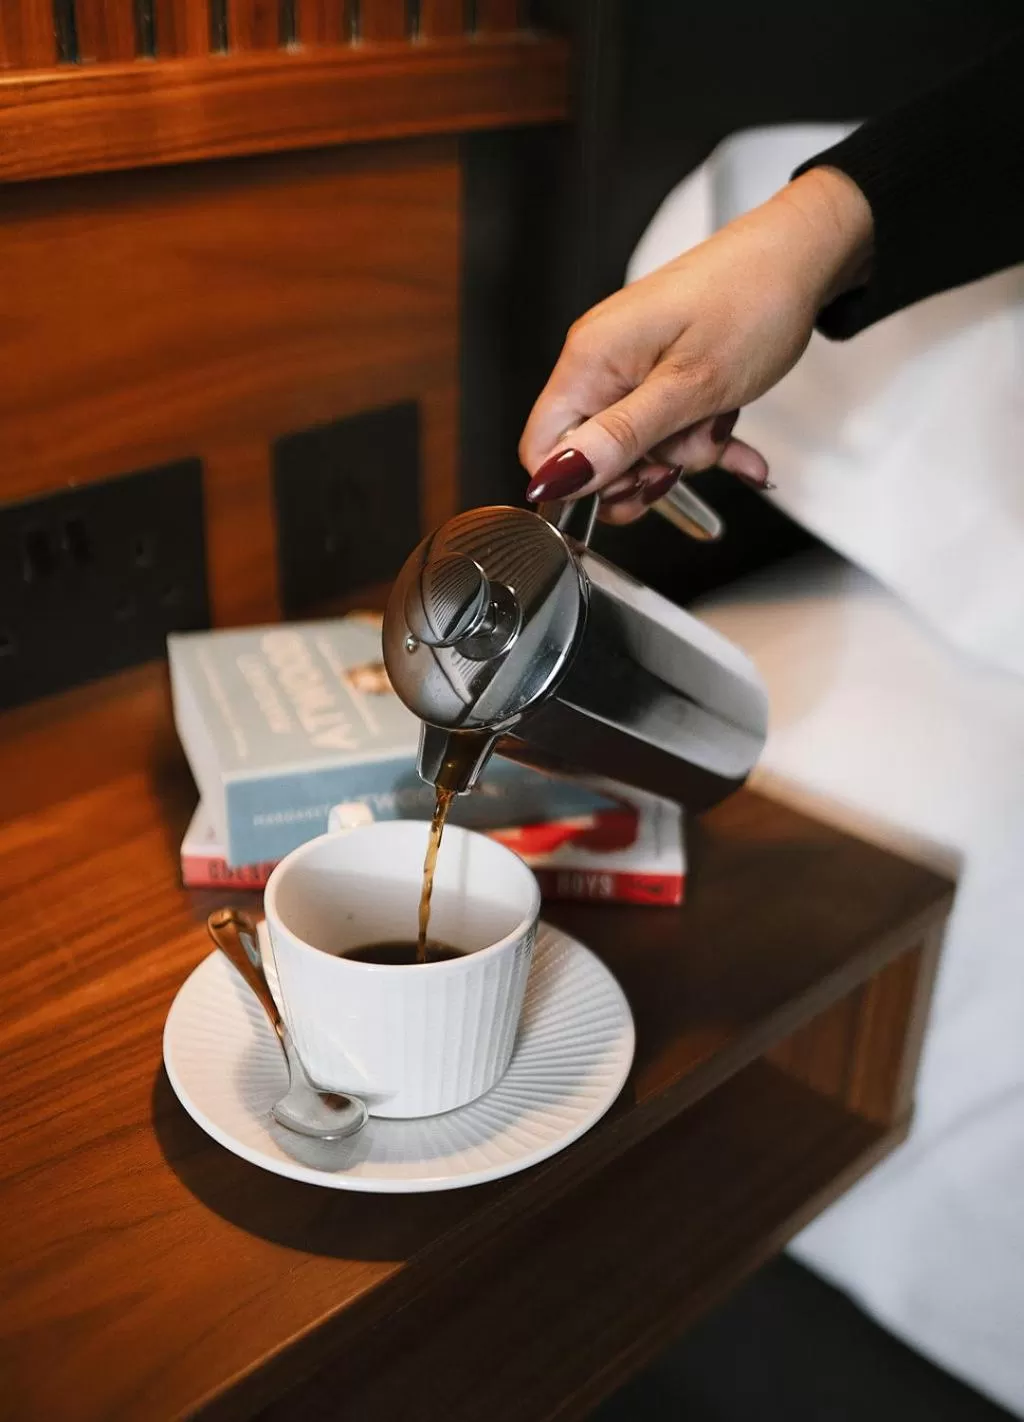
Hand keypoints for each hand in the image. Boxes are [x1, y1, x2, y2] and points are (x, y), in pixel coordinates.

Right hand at [519, 167, 873, 522]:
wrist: (804, 256)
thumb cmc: (752, 301)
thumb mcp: (688, 388)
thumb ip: (620, 438)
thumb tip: (556, 481)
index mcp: (589, 360)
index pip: (542, 447)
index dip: (580, 482)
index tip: (634, 484)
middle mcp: (600, 361)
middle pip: (593, 454)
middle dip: (644, 470)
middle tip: (689, 454)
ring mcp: (631, 365)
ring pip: (639, 446)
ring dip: (686, 453)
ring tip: (722, 423)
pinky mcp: (662, 370)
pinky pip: (668, 427)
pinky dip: (704, 441)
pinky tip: (739, 447)